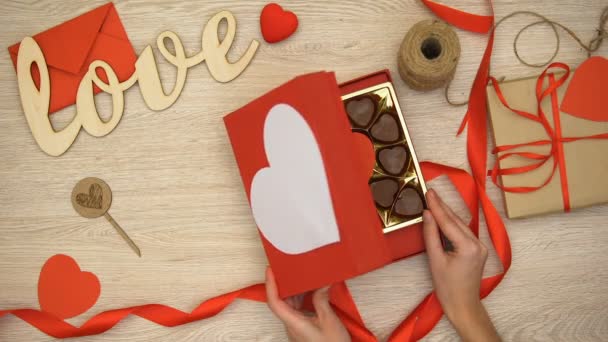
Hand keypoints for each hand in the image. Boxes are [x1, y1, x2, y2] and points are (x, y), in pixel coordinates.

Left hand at [265, 268, 350, 341]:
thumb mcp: (329, 320)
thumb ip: (321, 300)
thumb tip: (321, 283)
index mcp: (294, 323)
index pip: (274, 302)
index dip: (270, 284)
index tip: (271, 270)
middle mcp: (291, 325)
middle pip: (281, 301)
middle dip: (284, 283)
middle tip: (289, 267)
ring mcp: (296, 327)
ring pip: (290, 305)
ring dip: (295, 290)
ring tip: (302, 275)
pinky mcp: (302, 328)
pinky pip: (297, 309)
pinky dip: (302, 298)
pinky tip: (310, 290)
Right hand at [423, 189, 499, 341]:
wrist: (463, 305)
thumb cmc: (447, 287)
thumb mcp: (435, 260)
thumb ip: (431, 235)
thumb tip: (427, 214)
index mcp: (468, 247)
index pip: (448, 222)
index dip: (436, 206)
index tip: (428, 192)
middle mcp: (478, 243)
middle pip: (456, 221)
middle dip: (442, 206)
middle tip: (429, 192)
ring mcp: (480, 246)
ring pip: (460, 225)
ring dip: (446, 214)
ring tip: (434, 201)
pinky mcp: (478, 249)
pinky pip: (463, 232)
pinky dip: (452, 224)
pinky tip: (443, 216)